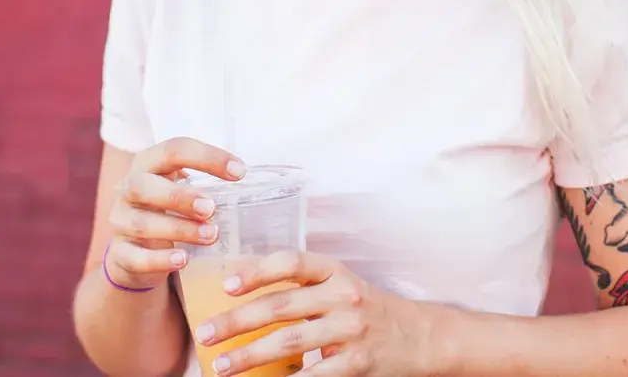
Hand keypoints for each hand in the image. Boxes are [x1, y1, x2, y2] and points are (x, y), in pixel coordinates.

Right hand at [105, 136, 245, 290]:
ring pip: (142, 223)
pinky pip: (134, 256)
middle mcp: (128, 189)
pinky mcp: (120, 254)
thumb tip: (246, 177)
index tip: (240, 172)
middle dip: (180, 197)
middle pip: (143, 185)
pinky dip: (159, 259)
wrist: (134, 250)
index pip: (173, 149)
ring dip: (179, 229)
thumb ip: (206, 181)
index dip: (207, 157)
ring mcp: (120, 221)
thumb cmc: (168, 209)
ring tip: (211, 235)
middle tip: (212, 208)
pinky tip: (183, 259)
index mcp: (148, 163)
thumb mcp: (181, 187)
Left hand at [195, 250, 434, 376]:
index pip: (292, 261)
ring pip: (289, 341)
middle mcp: (343, 295)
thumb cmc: (370, 311)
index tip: (227, 285)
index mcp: (335, 272)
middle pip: (280, 305)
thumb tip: (245, 301)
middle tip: (205, 333)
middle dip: (236, 321)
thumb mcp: (342, 287)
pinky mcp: (356, 362)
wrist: (422, 337)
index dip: (258, 271)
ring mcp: (351, 329)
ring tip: (221, 366)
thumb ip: (305, 289)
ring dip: (249, 355)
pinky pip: (313, 375)